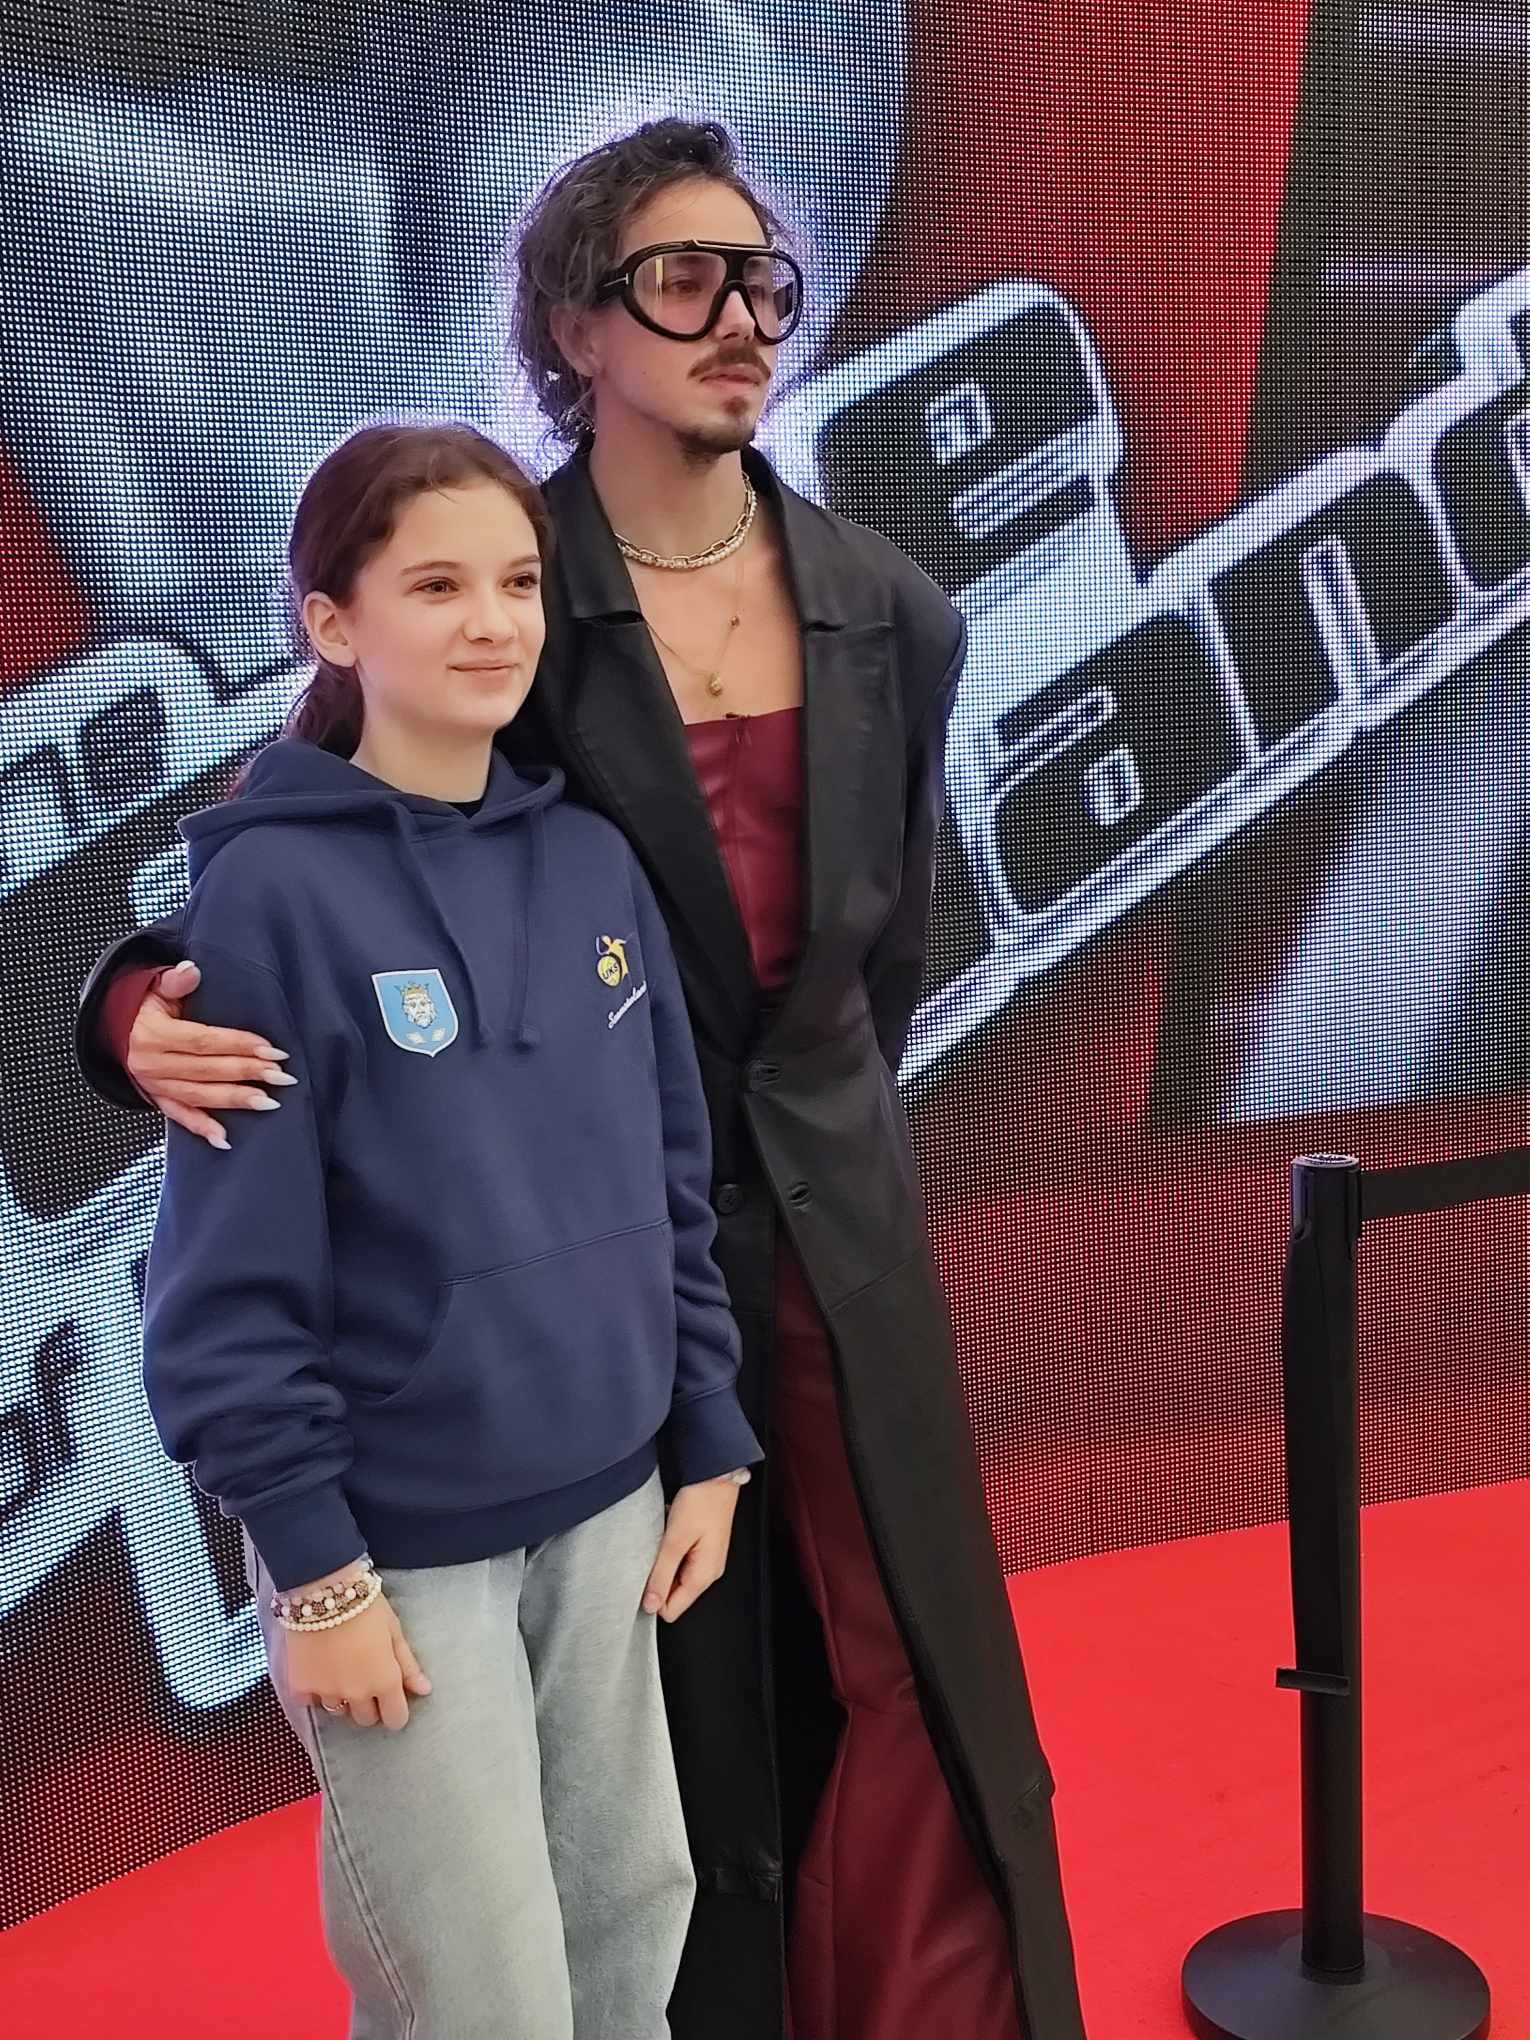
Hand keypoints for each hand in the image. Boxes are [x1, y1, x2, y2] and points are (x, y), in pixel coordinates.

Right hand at [127, 960, 294, 1148]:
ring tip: (270, 1102)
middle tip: (282, 1076)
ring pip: (198, 1096)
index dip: (239, 1045)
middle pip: (207, 1070)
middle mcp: (152, 1064)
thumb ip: (174, 980)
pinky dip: (202, 1129)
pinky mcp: (156, 1100)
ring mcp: (154, 1085)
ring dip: (235, 1100)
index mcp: (153, 1035)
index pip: (204, 1041)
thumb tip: (191, 970)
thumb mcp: (154, 987)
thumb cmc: (144, 1006)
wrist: (114, 1029)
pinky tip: (226, 1139)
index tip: (273, 1049)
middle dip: (248, 1073)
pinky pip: (180, 1117)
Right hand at [285, 1592, 431, 1731]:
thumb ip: (407, 1664)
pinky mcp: (300, 1686)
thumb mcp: (394, 1631)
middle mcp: (356, 1694)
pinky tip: (317, 1670)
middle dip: (369, 1704)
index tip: (391, 1698)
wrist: (323, 1590)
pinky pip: (309, 1702)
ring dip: (341, 1696)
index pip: (395, 1718)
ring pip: (337, 1710)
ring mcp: (326, 1692)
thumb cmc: (366, 1606)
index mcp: (384, 1681)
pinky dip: (313, 1691)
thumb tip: (424, 1690)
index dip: (395, 1710)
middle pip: (365, 1718)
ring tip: (340, 1670)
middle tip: (364, 1678)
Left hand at [642, 1477, 742, 1623]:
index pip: (672, 1610)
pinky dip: (669, 1548)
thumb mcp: (675, 1539)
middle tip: (653, 1552)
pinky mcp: (701, 1545)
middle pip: (673, 1593)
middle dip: (657, 1577)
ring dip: (662, 1561)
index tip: (643, 1577)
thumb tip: (651, 1605)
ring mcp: (705, 1558)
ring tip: (663, 1538)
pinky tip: (669, 1530)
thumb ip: (662, 1575)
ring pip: (674, 1575)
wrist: (718, 1473)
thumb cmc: (702, 1500)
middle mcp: (707, 1572)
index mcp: (704, 1575)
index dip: (653, 1598)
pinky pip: (679, 1558)